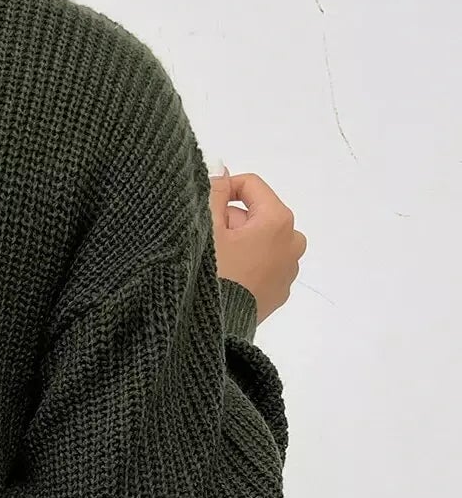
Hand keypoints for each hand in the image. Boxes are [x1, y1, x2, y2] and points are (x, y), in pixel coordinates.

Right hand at [210, 170, 306, 324]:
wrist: (216, 329)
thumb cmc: (213, 272)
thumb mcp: (208, 226)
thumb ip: (216, 191)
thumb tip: (222, 168)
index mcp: (279, 220)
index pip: (251, 185)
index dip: (223, 189)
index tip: (203, 208)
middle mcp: (293, 241)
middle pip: (256, 214)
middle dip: (231, 222)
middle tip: (207, 243)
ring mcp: (289, 270)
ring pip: (260, 240)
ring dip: (239, 244)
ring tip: (217, 263)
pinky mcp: (280, 292)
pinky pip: (263, 265)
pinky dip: (247, 265)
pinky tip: (227, 279)